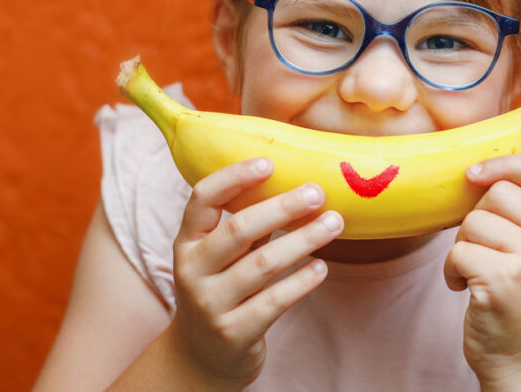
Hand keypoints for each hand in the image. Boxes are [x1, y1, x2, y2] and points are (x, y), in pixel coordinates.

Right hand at [168, 157, 343, 388]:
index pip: (202, 199)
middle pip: (238, 229)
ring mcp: (210, 304)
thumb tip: (296, 185)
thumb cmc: (221, 289)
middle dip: (282, 207)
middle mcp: (192, 270)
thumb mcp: (221, 257)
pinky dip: (302, 281)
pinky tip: (322, 268)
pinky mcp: (233, 333)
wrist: (202, 358)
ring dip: (303, 240)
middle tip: (317, 192)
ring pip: (262, 264)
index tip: (269, 162)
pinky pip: (274, 301)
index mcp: (186, 242)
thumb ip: (246, 226)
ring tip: (334, 224)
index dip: (234, 177)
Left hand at [443, 155, 520, 390]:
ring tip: (477, 276)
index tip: (473, 174)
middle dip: (475, 220)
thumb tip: (477, 170)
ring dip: (461, 249)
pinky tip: (465, 290)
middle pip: (495, 193)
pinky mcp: (505, 280)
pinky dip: (451, 272)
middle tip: (483, 253)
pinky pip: (457, 251)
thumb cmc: (519, 302)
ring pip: (472, 223)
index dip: (503, 163)